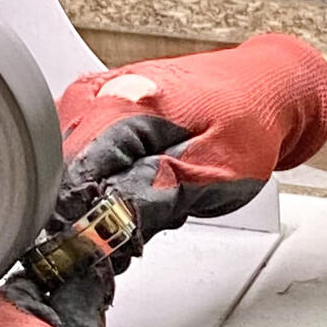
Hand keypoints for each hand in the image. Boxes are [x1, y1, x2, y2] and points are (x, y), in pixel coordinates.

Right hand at [55, 34, 326, 248]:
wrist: (262, 86)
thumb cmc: (246, 122)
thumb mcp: (207, 173)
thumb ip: (148, 201)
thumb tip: (98, 229)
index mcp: (116, 106)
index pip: (67, 183)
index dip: (87, 222)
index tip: (115, 240)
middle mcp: (92, 95)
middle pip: (64, 178)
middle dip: (97, 210)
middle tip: (148, 211)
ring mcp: (90, 97)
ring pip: (70, 172)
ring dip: (103, 195)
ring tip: (153, 188)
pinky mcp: (96, 105)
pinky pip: (83, 155)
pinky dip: (107, 177)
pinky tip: (141, 175)